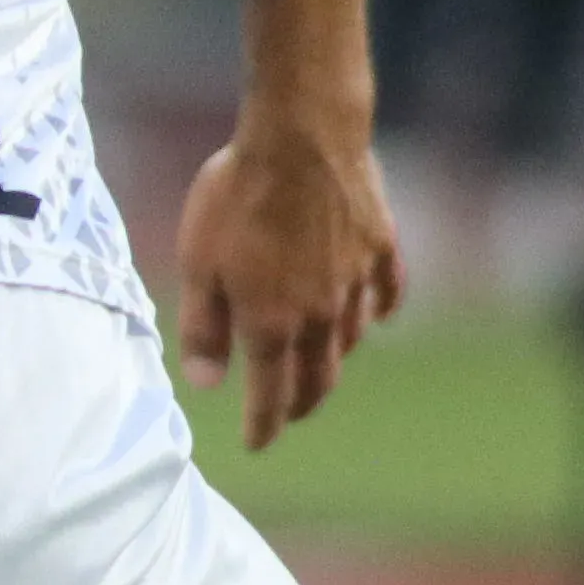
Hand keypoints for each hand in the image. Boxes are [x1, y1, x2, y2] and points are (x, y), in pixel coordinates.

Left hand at [171, 107, 400, 449]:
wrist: (301, 139)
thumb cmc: (235, 198)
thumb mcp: (197, 265)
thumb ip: (202, 329)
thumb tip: (207, 384)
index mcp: (271, 324)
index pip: (271, 395)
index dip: (263, 426)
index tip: (256, 444)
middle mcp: (321, 315)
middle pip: (319, 378)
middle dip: (301, 403)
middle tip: (288, 414)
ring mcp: (357, 282)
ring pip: (351, 340)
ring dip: (334, 360)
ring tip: (319, 367)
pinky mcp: (382, 247)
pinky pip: (386, 294)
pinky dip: (380, 313)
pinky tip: (376, 317)